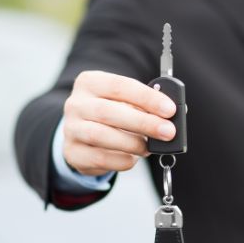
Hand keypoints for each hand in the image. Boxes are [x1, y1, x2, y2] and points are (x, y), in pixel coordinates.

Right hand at [62, 70, 176, 175]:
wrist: (82, 135)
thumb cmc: (111, 115)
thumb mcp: (124, 102)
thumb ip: (144, 105)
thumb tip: (172, 115)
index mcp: (90, 83)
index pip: (119, 85)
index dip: (146, 97)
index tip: (169, 109)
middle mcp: (76, 104)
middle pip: (108, 112)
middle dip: (143, 122)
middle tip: (168, 132)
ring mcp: (71, 129)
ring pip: (100, 135)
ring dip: (131, 143)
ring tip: (148, 148)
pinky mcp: (73, 153)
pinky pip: (99, 158)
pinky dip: (121, 160)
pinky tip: (133, 158)